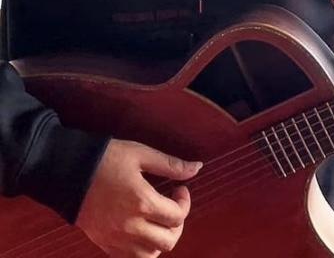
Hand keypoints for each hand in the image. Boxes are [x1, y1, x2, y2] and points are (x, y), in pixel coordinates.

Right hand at [75, 139, 201, 256]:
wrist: (67, 171)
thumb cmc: (106, 159)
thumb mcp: (141, 154)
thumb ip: (171, 164)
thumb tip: (196, 167)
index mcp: (142, 202)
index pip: (177, 216)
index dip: (185, 202)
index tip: (179, 189)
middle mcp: (130, 225)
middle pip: (168, 241)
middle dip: (177, 224)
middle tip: (173, 207)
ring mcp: (115, 238)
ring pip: (149, 255)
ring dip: (160, 240)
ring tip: (158, 221)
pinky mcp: (103, 243)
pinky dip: (141, 250)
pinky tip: (142, 231)